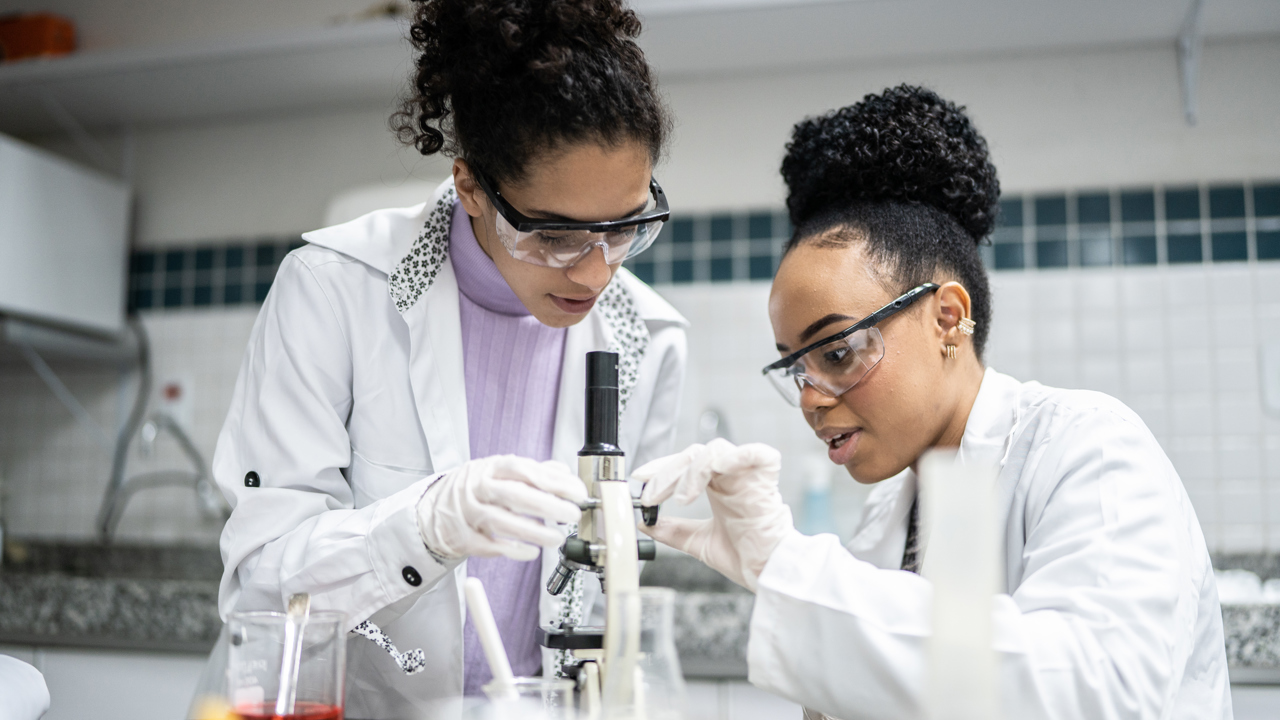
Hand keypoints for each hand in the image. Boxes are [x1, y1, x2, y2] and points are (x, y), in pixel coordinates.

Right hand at [417, 455, 585, 561]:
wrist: (432, 510)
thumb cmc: (474, 490)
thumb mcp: (499, 472)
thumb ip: (532, 472)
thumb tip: (563, 471)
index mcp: (491, 467)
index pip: (525, 470)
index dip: (553, 481)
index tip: (577, 492)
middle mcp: (477, 487)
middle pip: (514, 495)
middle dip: (547, 505)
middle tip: (572, 514)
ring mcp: (467, 512)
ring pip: (501, 521)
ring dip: (533, 531)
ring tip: (557, 538)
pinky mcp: (462, 537)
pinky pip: (488, 545)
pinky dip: (511, 549)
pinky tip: (531, 552)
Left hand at [634, 438, 794, 591]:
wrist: (767, 575)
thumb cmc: (745, 559)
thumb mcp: (699, 542)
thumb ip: (673, 531)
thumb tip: (646, 523)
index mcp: (718, 487)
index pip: (686, 463)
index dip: (661, 467)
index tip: (640, 479)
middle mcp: (732, 477)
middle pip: (695, 454)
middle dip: (668, 472)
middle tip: (653, 496)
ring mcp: (749, 477)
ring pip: (716, 451)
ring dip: (692, 470)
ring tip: (682, 498)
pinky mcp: (766, 481)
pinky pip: (757, 454)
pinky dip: (736, 456)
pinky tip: (718, 469)